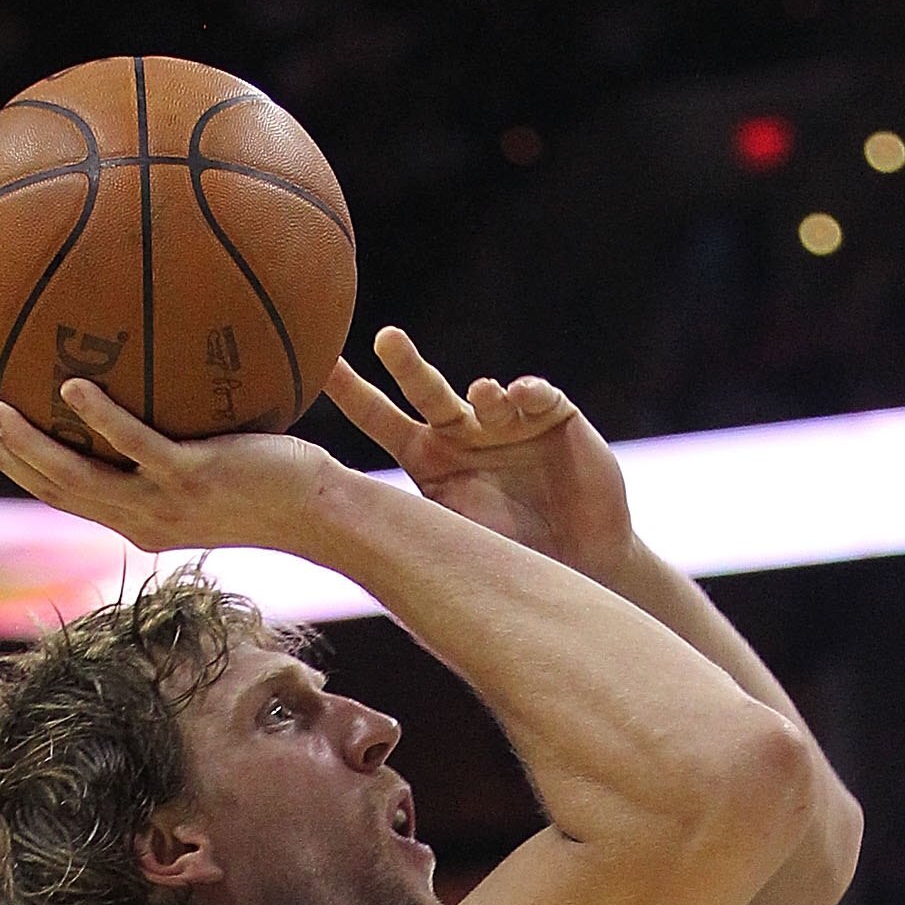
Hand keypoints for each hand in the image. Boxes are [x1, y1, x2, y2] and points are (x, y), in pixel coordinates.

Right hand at [0, 383, 341, 555]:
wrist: (323, 511)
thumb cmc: (277, 483)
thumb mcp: (217, 462)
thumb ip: (178, 436)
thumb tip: (158, 377)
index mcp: (142, 517)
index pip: (67, 495)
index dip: (20, 469)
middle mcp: (145, 519)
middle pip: (58, 490)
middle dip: (10, 458)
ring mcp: (167, 501)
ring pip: (81, 477)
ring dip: (32, 446)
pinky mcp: (194, 479)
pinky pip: (137, 446)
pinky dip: (102, 418)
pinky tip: (74, 385)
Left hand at [326, 327, 635, 581]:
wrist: (585, 564)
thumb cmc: (514, 558)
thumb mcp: (455, 541)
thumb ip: (412, 522)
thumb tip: (346, 518)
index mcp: (430, 460)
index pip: (381, 420)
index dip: (352, 393)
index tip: (319, 366)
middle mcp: (463, 433)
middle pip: (426, 390)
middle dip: (406, 363)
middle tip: (386, 339)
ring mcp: (507, 422)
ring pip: (485, 394)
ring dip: (485, 395)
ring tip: (485, 398)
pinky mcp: (553, 415)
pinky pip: (536, 395)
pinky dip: (528, 393)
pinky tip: (521, 398)